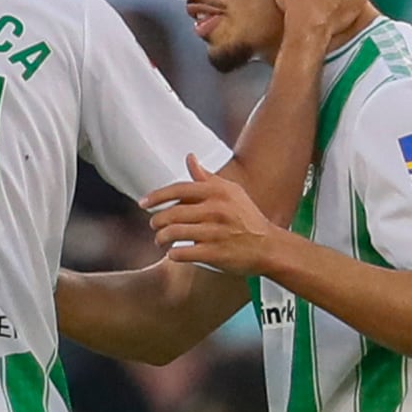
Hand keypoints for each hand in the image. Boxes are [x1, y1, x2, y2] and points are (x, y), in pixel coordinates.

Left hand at [142, 155, 280, 274]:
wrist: (268, 246)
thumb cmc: (246, 217)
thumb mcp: (231, 192)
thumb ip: (207, 178)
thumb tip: (190, 157)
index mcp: (218, 192)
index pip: (179, 189)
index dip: (157, 196)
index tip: (143, 203)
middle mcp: (216, 210)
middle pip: (172, 213)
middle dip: (157, 221)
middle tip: (154, 225)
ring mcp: (216, 232)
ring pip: (174, 233)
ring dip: (161, 238)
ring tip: (160, 240)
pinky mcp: (216, 253)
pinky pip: (183, 253)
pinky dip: (174, 254)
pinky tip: (174, 253)